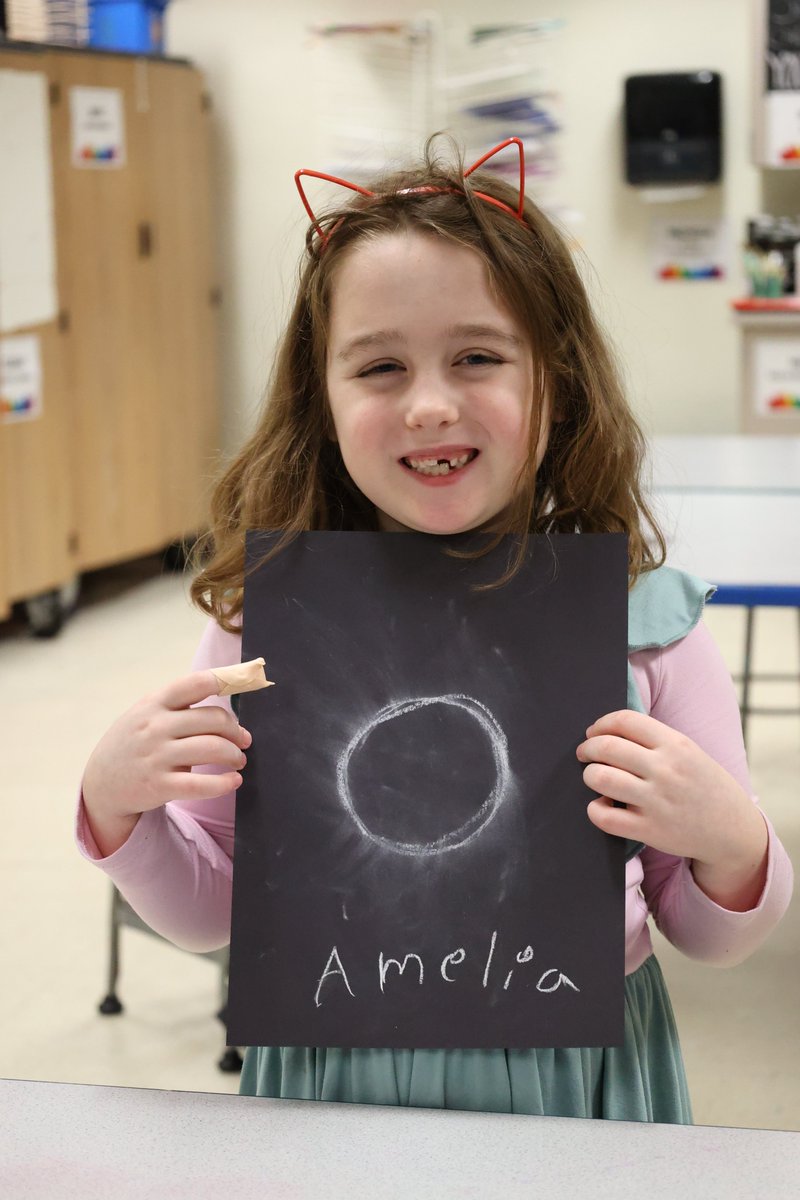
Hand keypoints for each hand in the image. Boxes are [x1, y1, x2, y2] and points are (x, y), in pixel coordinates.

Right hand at [82, 671, 252, 856]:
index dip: (226, 680)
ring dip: (235, 755)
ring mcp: (157, 756)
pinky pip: (201, 785)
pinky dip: (224, 783)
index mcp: (155, 703)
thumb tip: (227, 697)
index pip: (196, 683)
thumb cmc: (135, 742)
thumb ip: (179, 704)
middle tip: (244, 741)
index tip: (246, 683)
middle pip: (213, 719)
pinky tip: (234, 781)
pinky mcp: (160, 786)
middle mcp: (156, 726)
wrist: (101, 783)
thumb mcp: (146, 713)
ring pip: (213, 749)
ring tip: (238, 760)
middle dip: (236, 731)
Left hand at [576, 710, 767, 908]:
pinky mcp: (649, 830)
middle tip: (585, 753)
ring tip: (594, 778)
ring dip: (589, 775)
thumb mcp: (690, 752)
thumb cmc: (706, 786)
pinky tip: (603, 805)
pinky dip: (595, 809)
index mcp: (676, 745)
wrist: (733, 830)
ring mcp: (656, 801)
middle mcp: (665, 770)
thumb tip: (610, 731)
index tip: (593, 732)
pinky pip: (604, 817)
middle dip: (587, 749)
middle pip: (606, 747)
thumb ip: (656, 739)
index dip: (601, 724)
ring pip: (600, 778)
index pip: (624, 721)